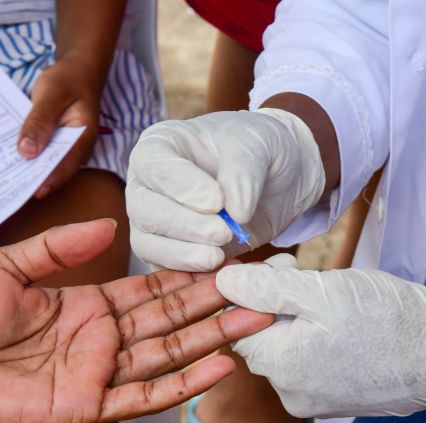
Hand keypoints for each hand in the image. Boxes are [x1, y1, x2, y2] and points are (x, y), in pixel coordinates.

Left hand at [0, 219, 271, 422]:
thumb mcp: (9, 266)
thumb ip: (60, 247)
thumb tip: (109, 226)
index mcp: (88, 307)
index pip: (151, 290)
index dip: (188, 277)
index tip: (224, 260)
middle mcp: (102, 340)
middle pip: (172, 319)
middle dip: (215, 303)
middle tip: (259, 286)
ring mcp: (100, 373)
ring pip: (170, 353)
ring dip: (214, 337)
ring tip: (256, 317)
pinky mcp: (90, 406)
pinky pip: (146, 394)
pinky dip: (185, 383)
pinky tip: (221, 365)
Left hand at [17, 58, 101, 198]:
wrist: (77, 68)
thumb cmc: (67, 79)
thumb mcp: (52, 94)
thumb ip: (40, 121)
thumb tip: (26, 152)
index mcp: (82, 139)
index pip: (65, 166)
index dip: (46, 180)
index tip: (25, 191)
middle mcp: (76, 149)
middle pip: (54, 170)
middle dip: (31, 179)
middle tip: (4, 186)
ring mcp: (65, 147)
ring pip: (45, 164)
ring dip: (26, 168)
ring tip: (1, 176)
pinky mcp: (54, 142)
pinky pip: (40, 153)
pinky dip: (25, 155)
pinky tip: (6, 157)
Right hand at [126, 109, 325, 270]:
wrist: (279, 180)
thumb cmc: (260, 150)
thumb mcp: (259, 145)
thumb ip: (243, 172)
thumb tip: (235, 212)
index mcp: (160, 146)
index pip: (154, 166)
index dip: (182, 187)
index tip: (217, 202)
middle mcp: (148, 184)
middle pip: (146, 210)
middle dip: (185, 226)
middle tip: (223, 232)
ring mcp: (154, 222)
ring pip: (148, 244)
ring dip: (184, 255)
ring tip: (219, 255)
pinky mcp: (169, 253)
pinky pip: (166, 270)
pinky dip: (190, 275)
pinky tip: (220, 270)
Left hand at [216, 255, 425, 418]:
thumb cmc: (388, 319)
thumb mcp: (321, 292)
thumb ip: (266, 288)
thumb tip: (221, 281)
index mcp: (280, 366)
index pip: (237, 322)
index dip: (252, 288)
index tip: (278, 265)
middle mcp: (290, 392)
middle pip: (262, 335)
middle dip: (276, 300)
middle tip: (303, 273)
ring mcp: (314, 399)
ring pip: (287, 346)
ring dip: (297, 317)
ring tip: (330, 296)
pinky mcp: (336, 399)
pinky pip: (310, 362)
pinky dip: (317, 337)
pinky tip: (343, 321)